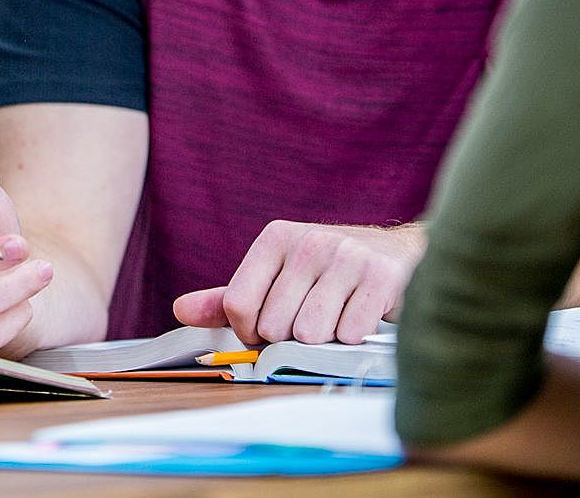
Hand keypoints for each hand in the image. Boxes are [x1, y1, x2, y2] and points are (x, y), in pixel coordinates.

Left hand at [172, 220, 425, 345]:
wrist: (399, 255)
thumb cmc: (327, 274)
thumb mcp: (276, 278)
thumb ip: (229, 298)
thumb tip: (179, 311)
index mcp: (275, 238)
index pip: (238, 305)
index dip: (250, 332)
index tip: (268, 329)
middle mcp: (309, 242)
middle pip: (275, 326)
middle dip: (291, 338)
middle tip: (313, 320)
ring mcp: (347, 257)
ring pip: (311, 334)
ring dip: (324, 340)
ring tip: (338, 317)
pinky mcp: (383, 277)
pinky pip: (349, 334)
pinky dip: (354, 338)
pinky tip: (362, 318)